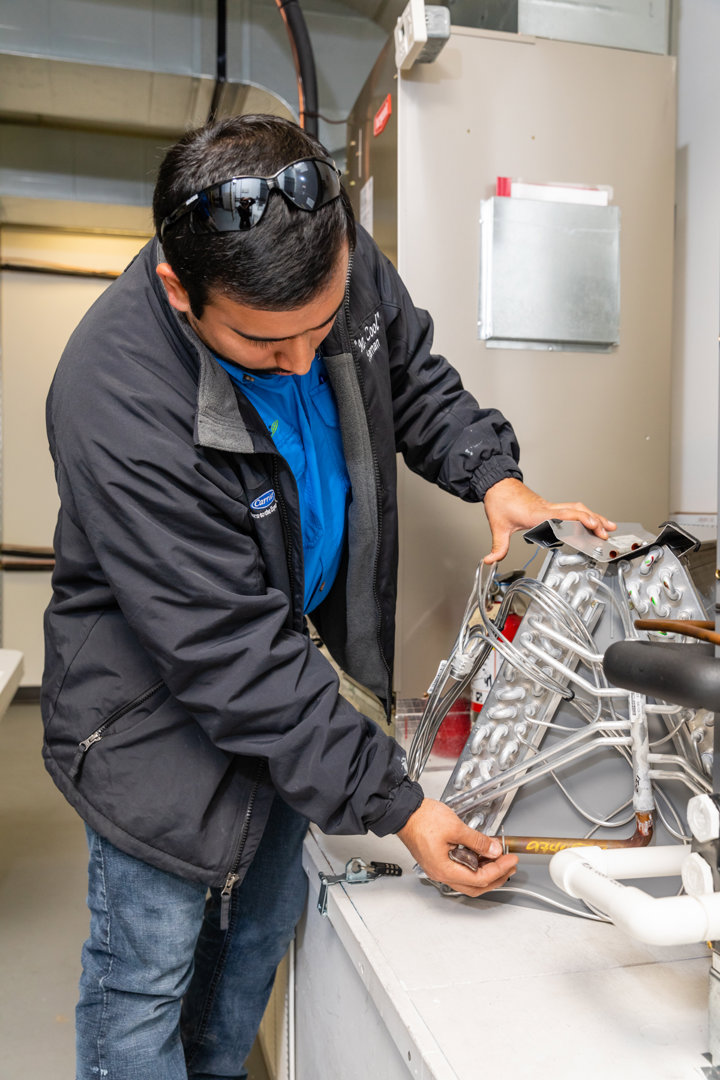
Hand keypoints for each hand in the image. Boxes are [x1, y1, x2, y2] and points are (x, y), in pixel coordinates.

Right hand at [396, 798, 517, 896]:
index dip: (499, 870)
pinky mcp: (437, 861)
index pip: (480, 878)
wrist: (405, 812)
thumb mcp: (456, 828)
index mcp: (445, 870)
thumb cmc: (422, 819)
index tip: (510, 859)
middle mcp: (441, 874)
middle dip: (496, 877)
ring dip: (486, 873)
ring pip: (468, 881)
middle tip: (509, 865)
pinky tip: (482, 856)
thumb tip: (494, 849)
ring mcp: (438, 868)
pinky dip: (474, 867)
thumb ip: (478, 841)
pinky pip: (460, 871)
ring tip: (498, 860)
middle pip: (475, 886)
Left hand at [483, 477, 615, 565]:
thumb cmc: (500, 500)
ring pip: (578, 509)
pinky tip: (593, 521)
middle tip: (605, 534)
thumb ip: (497, 546)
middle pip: (576, 512)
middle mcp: (547, 508)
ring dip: (594, 517)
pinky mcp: (550, 507)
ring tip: (608, 527)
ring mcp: (550, 506)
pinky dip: (585, 515)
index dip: (579, 521)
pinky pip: (572, 509)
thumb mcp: (498, 526)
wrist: (497, 484)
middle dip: (593, 522)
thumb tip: (490, 560)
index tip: (592, 526)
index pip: (563, 517)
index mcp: (537, 514)